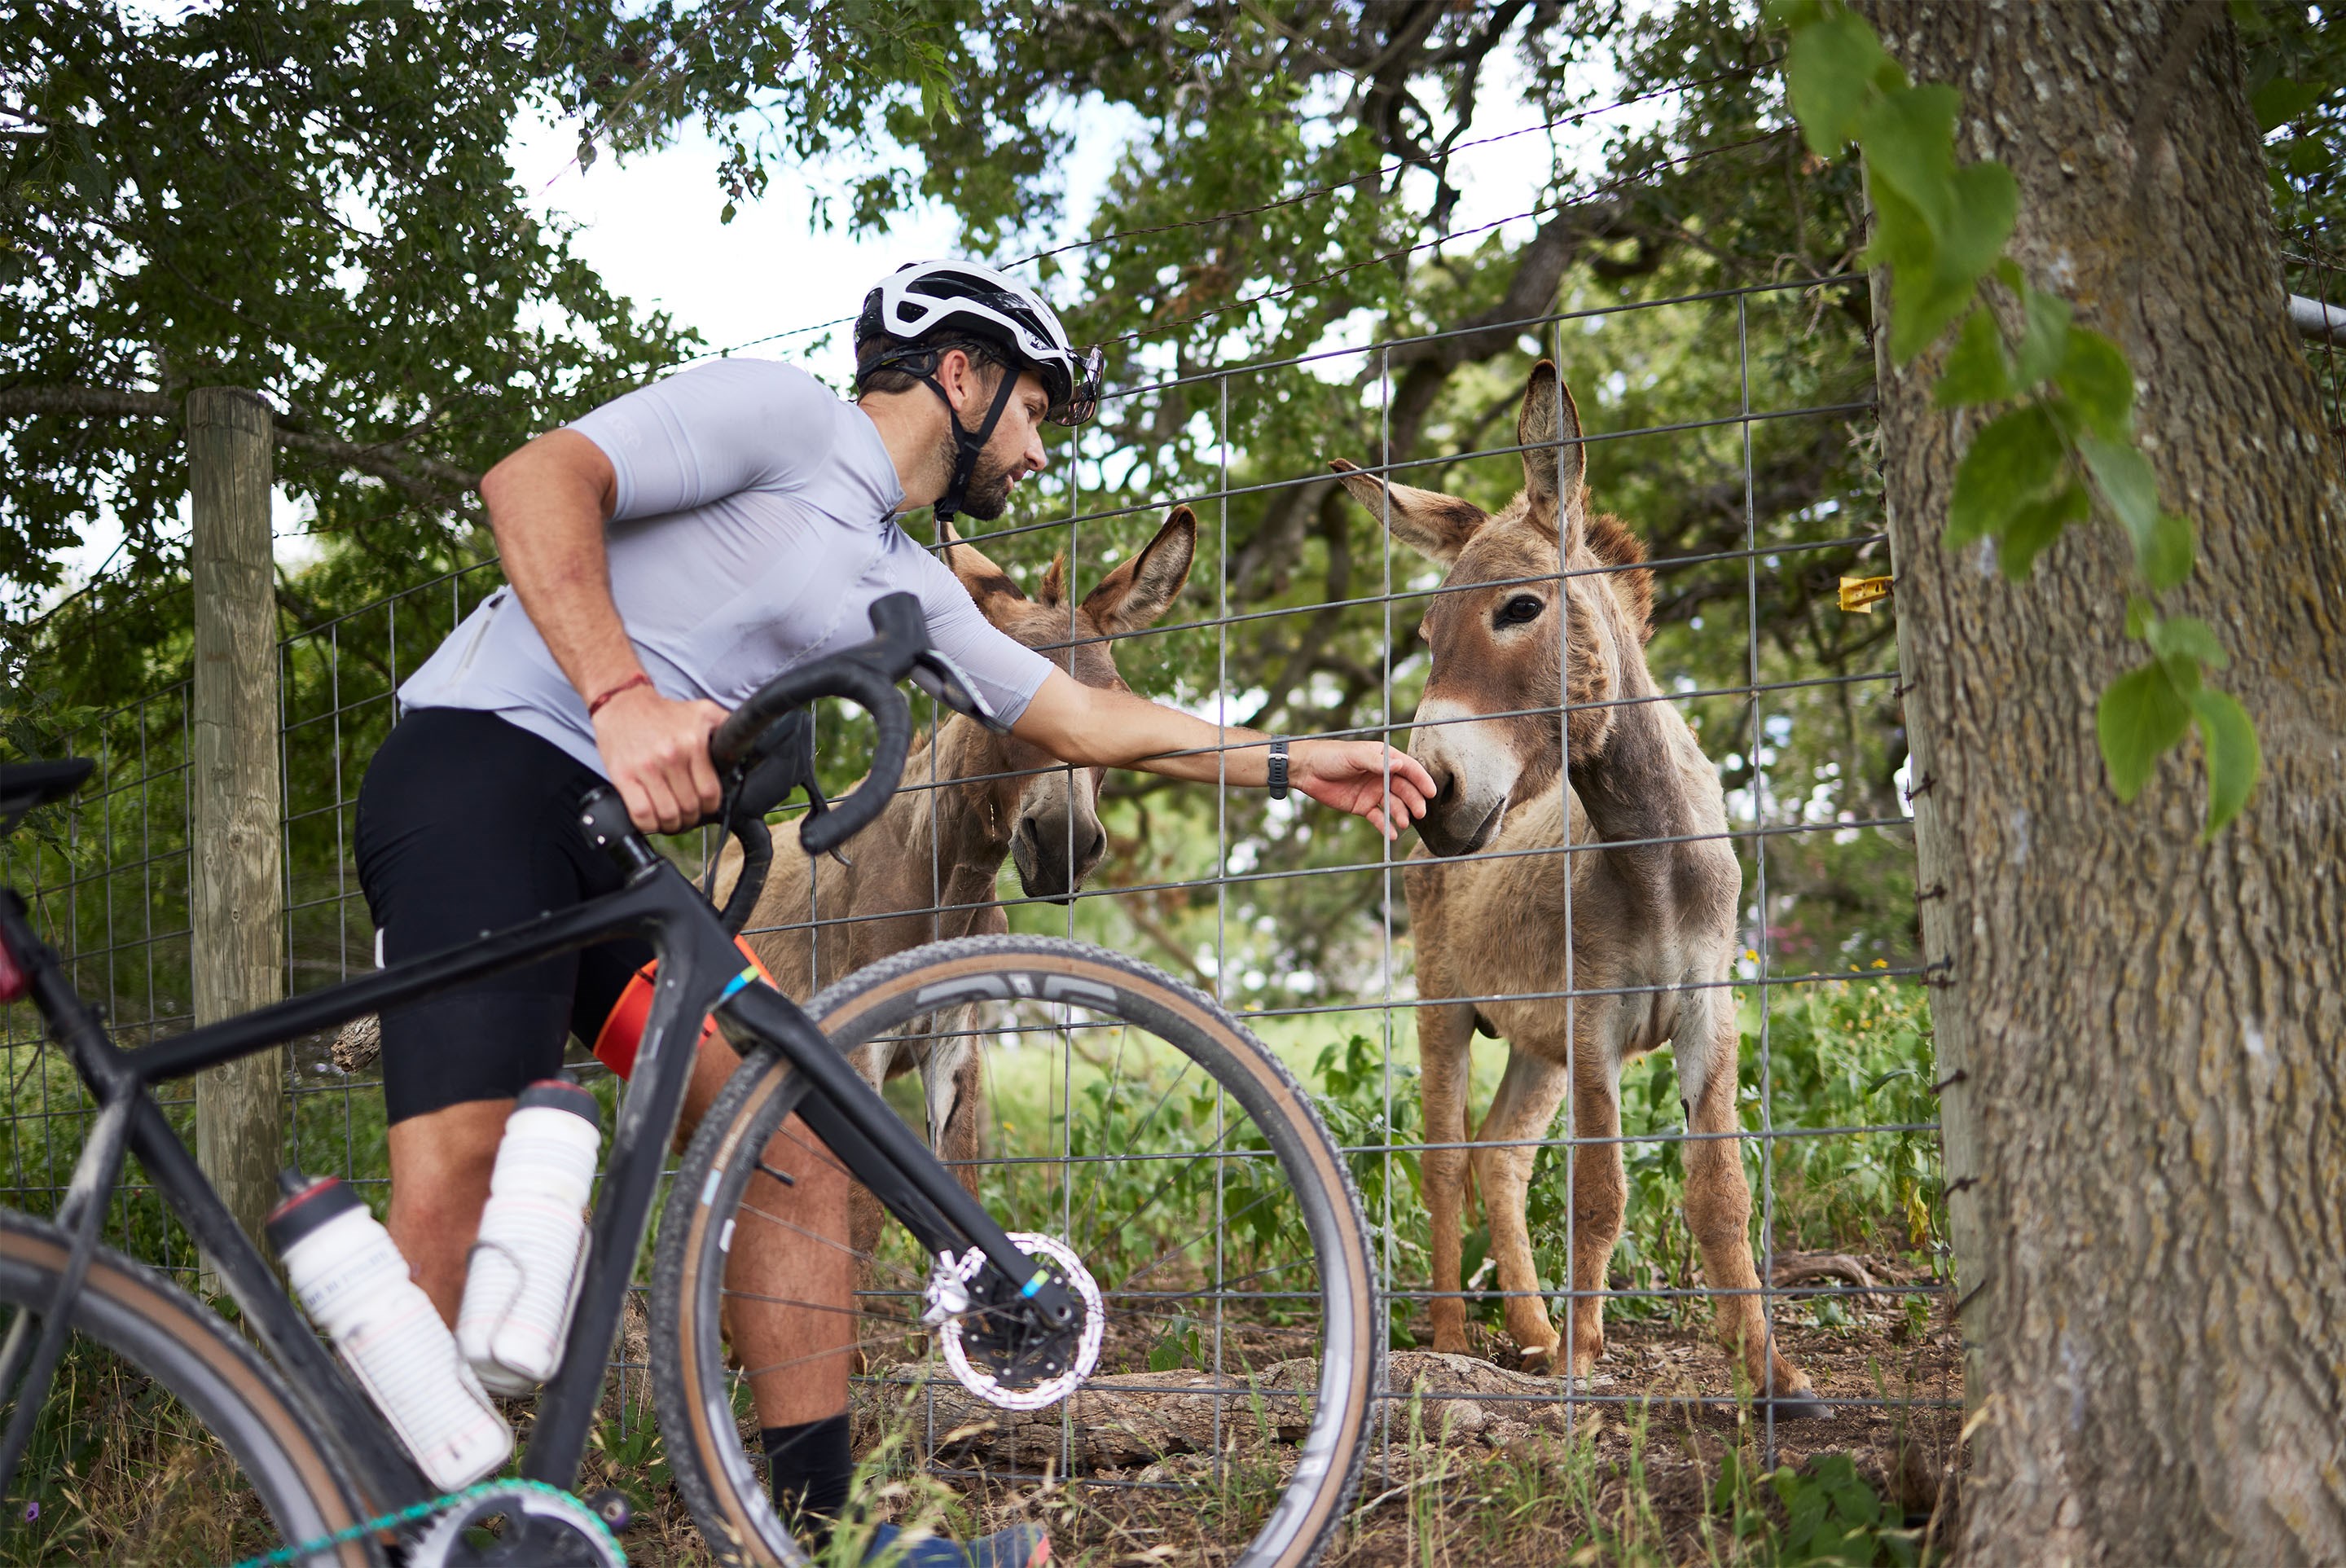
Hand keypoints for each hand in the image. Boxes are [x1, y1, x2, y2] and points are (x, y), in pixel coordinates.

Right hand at [591, 682, 727, 832]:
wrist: (623, 703)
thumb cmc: (664, 713)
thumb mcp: (703, 711)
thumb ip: (726, 726)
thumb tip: (748, 746)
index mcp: (693, 743)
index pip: (710, 792)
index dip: (710, 806)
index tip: (706, 806)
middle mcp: (671, 756)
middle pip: (690, 807)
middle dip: (692, 817)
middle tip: (688, 814)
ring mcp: (645, 768)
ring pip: (668, 815)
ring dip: (672, 825)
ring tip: (672, 820)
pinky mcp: (623, 776)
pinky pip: (641, 814)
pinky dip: (649, 825)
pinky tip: (653, 820)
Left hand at [1290, 740, 1435, 839]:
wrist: (1307, 771)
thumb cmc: (1331, 756)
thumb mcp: (1354, 755)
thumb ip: (1377, 762)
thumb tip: (1400, 765)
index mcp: (1384, 759)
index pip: (1408, 769)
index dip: (1421, 780)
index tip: (1431, 792)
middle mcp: (1382, 775)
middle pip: (1404, 790)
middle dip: (1414, 801)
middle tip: (1419, 813)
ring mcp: (1374, 792)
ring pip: (1394, 805)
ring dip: (1401, 814)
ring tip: (1404, 823)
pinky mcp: (1363, 807)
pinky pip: (1379, 818)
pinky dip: (1386, 826)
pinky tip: (1392, 834)